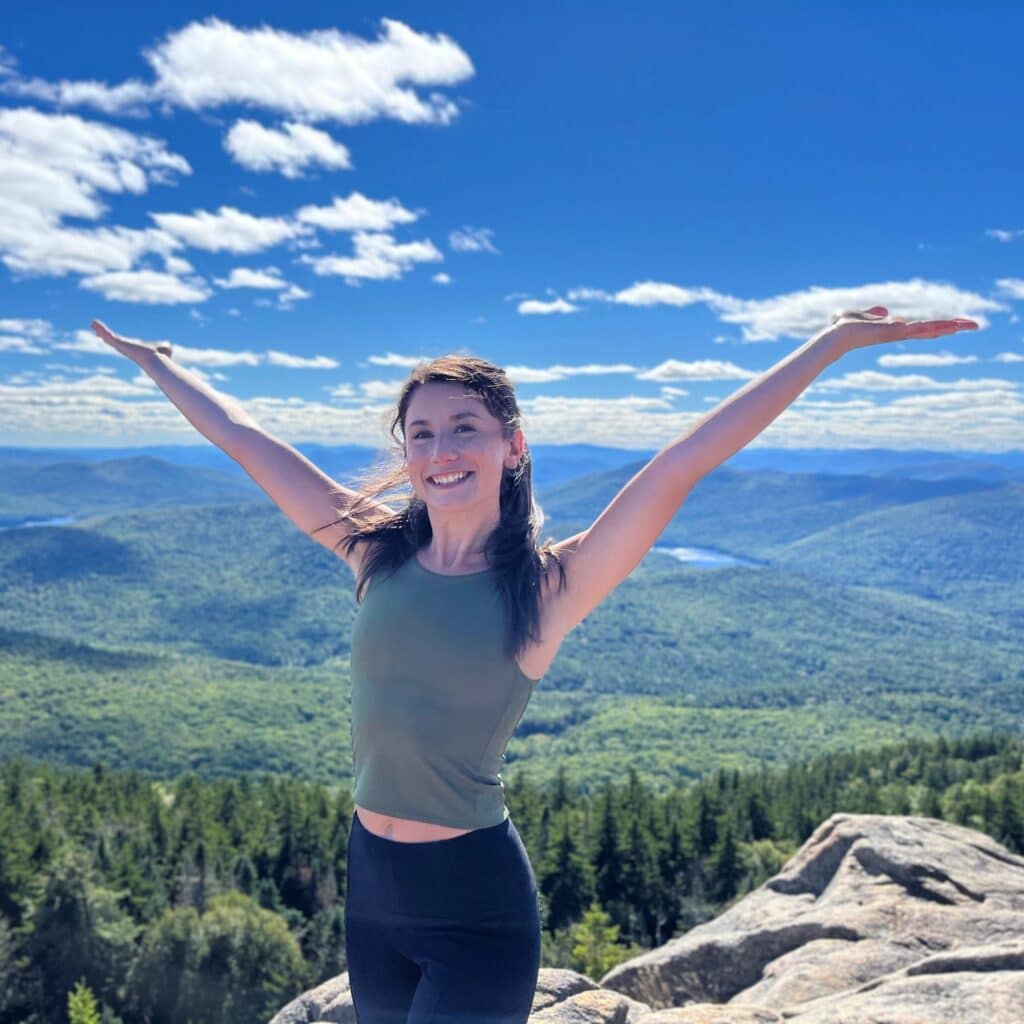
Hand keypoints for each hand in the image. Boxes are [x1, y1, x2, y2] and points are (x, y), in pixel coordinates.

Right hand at [91, 319, 172, 360]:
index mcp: (133, 348)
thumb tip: (169, 349)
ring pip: (108, 337)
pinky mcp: (118, 343)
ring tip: (92, 323)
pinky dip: (101, 329)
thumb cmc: (160, 357)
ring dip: (100, 330)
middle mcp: (125, 348)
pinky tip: (94, 323)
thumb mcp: (163, 348)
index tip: (110, 337)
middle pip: (112, 340)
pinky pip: (108, 335)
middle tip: (95, 329)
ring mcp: (121, 346)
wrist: (154, 360)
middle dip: (103, 334)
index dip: (116, 339)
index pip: (122, 343)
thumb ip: (165, 347)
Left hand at [826, 306, 977, 351]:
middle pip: (931, 329)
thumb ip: (872, 313)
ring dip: (948, 326)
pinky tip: (947, 327)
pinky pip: (916, 328)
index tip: (955, 325)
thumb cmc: (843, 327)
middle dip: (952, 326)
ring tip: (968, 325)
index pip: (922, 327)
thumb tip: (884, 311)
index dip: (939, 325)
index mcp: (895, 328)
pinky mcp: (893, 332)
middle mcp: (900, 332)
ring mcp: (898, 333)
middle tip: (974, 325)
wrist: (835, 335)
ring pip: (928, 329)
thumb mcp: (861, 315)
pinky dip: (931, 327)